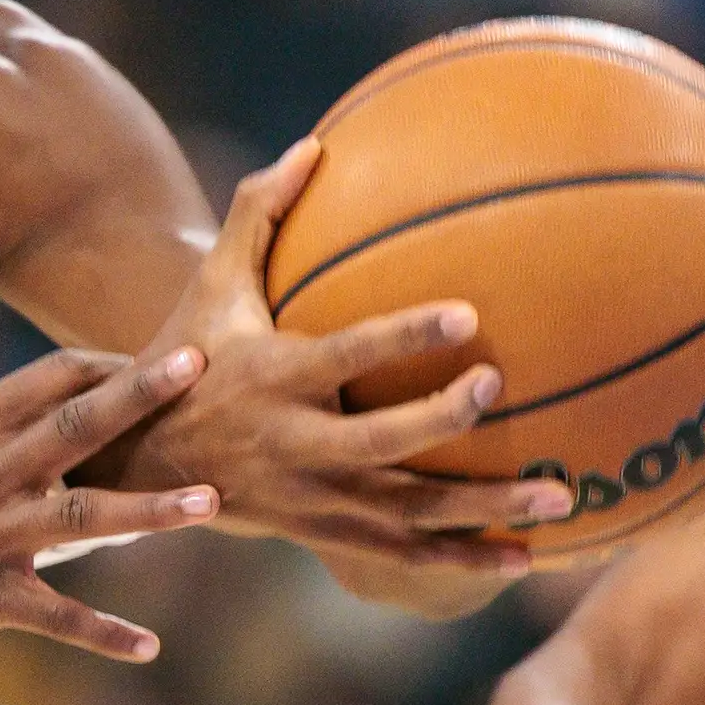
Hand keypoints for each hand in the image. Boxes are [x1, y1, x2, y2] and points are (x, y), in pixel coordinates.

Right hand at [0, 310, 219, 663]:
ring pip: (84, 516)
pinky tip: (148, 645)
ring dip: (150, 511)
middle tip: (199, 366)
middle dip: (140, 397)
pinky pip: (54, 615)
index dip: (107, 365)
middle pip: (77, 426)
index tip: (159, 357)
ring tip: (209, 503)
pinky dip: (102, 632)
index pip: (50, 378)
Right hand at [118, 141, 572, 568]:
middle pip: (380, 441)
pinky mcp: (326, 534)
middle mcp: (296, 443)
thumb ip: (259, 215)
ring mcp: (315, 498)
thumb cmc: (188, 358)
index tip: (468, 316)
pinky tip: (525, 555)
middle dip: (441, 419)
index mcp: (276, 377)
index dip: (405, 337)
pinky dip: (465, 559)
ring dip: (485, 508)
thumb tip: (314, 145)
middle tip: (499, 387)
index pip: (348, 354)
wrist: (143, 463)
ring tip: (561, 492)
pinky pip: (404, 555)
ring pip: (408, 512)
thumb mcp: (212, 287)